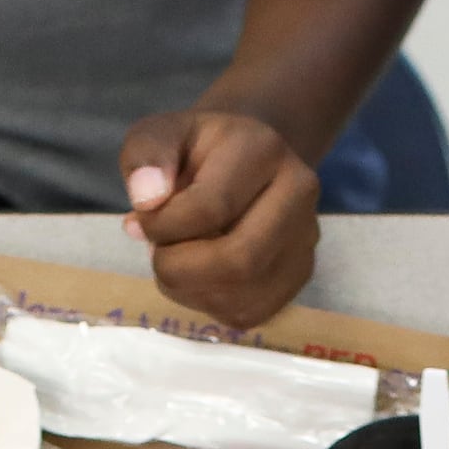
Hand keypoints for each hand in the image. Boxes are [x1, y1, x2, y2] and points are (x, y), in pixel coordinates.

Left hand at [117, 108, 318, 327]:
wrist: (240, 161)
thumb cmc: (193, 151)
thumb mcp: (159, 135)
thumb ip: (146, 156)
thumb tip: (147, 199)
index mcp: (262, 149)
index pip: (210, 208)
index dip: (162, 227)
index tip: (143, 220)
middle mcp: (298, 192)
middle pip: (239, 260)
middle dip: (179, 269)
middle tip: (159, 255)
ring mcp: (306, 237)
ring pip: (243, 294)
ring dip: (189, 290)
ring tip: (175, 262)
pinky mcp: (299, 274)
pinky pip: (248, 312)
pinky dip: (209, 304)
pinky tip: (198, 277)